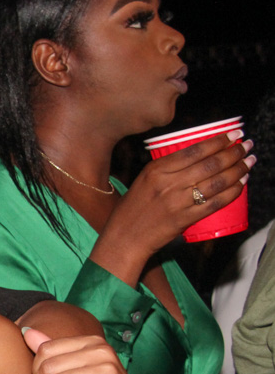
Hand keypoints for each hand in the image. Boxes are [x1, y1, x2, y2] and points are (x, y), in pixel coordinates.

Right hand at [97, 132, 250, 276]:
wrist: (124, 238)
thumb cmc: (132, 209)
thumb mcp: (143, 181)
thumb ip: (166, 170)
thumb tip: (195, 157)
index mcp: (156, 170)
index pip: (194, 151)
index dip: (219, 141)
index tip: (234, 134)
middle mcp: (168, 183)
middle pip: (209, 164)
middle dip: (234, 152)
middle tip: (247, 146)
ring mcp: (178, 202)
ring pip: (216, 181)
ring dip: (238, 170)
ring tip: (249, 162)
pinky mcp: (185, 219)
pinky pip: (215, 203)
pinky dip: (232, 192)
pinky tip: (241, 184)